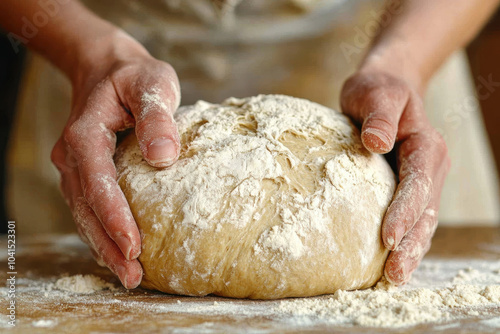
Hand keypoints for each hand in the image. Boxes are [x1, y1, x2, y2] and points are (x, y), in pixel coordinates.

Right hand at [51, 31, 180, 287]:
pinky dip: (103, 231)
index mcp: (86, 134)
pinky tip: (120, 251)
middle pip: (86, 208)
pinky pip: (90, 208)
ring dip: (104, 245)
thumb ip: (157, 116)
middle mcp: (73, 155)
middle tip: (133, 276)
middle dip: (108, 245)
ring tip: (129, 275)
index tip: (134, 245)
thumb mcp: (152, 83)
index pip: (98, 183)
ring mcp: (76, 166)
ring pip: (84, 213)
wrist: (107, 69)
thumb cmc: (133, 76)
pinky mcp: (87, 173)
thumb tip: (164, 157)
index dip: (114, 217)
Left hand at [341, 69, 449, 284]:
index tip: (387, 238)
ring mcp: (422, 182)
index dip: (404, 213)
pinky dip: (404, 242)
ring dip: (410, 251)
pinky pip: (410, 219)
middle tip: (393, 274)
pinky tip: (389, 264)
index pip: (416, 185)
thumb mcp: (375, 92)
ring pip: (421, 222)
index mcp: (426, 147)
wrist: (385, 90)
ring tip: (393, 279)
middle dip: (410, 244)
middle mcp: (430, 168)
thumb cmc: (377, 90)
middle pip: (424, 212)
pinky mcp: (408, 189)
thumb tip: (377, 142)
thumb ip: (379, 114)